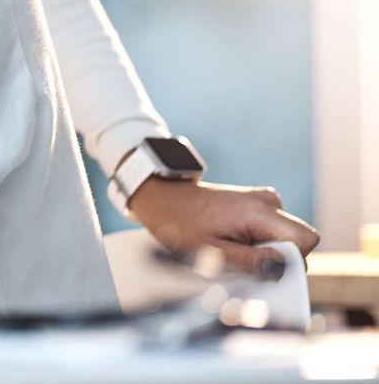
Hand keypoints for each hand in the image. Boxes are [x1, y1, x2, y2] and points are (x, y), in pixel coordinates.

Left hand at [126, 178, 321, 275]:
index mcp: (259, 210)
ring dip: (264, 252)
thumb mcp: (211, 253)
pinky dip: (257, 243)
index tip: (264, 269)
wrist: (163, 198)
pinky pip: (272, 232)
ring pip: (284, 239)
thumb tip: (283, 270)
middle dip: (275, 259)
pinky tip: (233, 242)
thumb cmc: (180, 224)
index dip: (291, 261)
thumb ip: (250, 263)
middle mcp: (268, 201)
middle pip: (297, 241)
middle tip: (241, 262)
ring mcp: (264, 201)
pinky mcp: (258, 206)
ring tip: (232, 250)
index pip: (305, 240)